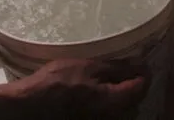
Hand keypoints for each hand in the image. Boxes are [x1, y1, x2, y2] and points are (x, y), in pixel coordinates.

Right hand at [15, 59, 149, 118]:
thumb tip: (139, 64)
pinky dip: (108, 103)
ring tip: (105, 80)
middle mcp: (115, 119)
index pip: (143, 86)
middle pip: (135, 100)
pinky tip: (94, 92)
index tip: (135, 61)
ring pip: (123, 110)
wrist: (30, 105)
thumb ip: (117, 68)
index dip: (142, 70)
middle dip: (131, 84)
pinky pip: (109, 114)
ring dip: (120, 95)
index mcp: (117, 103)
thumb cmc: (57, 83)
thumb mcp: (88, 67)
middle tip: (119, 68)